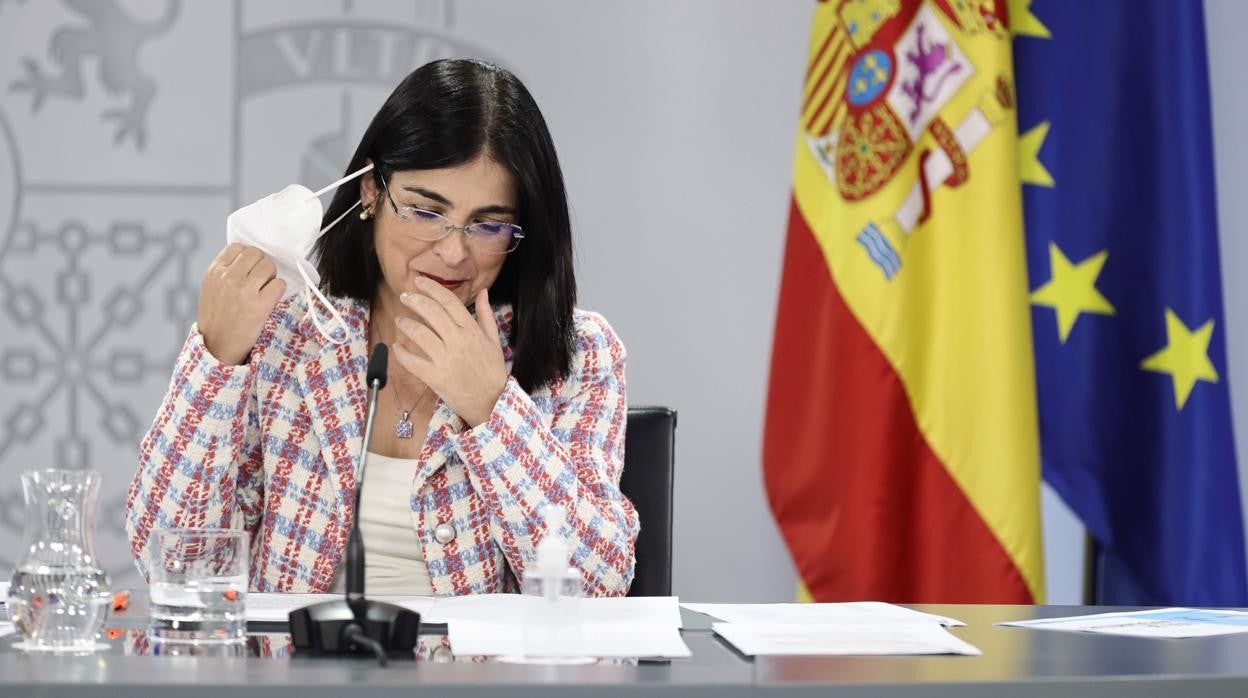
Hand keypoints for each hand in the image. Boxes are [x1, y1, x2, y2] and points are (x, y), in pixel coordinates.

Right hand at [197, 243, 284, 364]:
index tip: (249, 268)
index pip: (238, 247)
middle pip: (256, 254)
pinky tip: (270, 299)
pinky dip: (278, 290)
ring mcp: (244, 291)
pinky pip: (279, 284)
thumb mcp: (211, 288)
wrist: (217, 346)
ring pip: (269, 266)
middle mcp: (228, 278)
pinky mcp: (260, 306)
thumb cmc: (217, 317)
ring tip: (264, 290)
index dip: (248, 257)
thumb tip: (250, 255)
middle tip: (259, 279)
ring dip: (271, 277)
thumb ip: (225, 270)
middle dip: (261, 264)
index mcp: (214, 272)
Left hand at [392, 279, 507, 426]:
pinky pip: (413, 362)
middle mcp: (458, 341)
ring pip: (420, 334)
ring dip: (406, 324)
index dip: (432, 288)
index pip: (449, 302)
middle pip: (432, 313)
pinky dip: (402, 353)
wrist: (491, 401)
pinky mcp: (435, 377)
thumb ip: (485, 315)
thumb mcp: (493, 340)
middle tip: (405, 297)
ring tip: (400, 320)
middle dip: (415, 301)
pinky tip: (397, 347)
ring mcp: (445, 359)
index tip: (419, 282)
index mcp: (472, 331)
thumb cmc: (492, 370)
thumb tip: (483, 292)